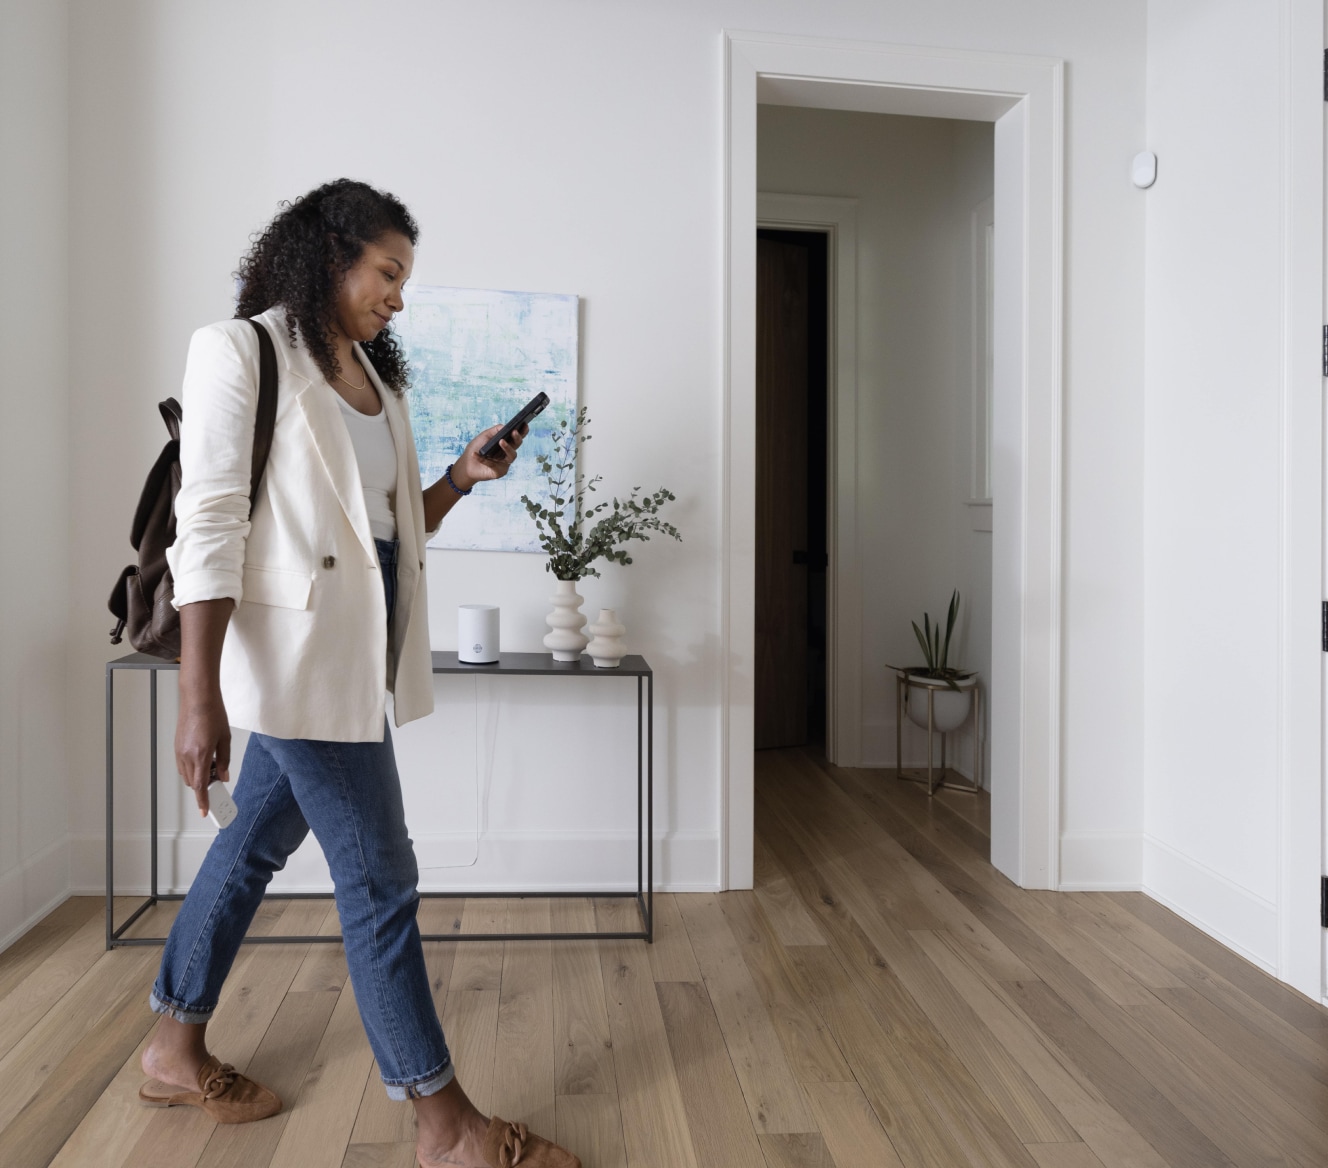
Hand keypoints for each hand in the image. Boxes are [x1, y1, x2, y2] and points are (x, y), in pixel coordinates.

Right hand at [175, 694, 230, 817]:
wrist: (198, 699)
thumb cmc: (213, 715)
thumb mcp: (225, 739)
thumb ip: (225, 760)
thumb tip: (224, 776)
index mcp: (201, 754)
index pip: (200, 785)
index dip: (202, 800)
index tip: (205, 811)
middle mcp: (187, 755)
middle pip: (192, 782)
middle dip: (203, 785)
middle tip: (217, 778)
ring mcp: (179, 751)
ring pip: (186, 774)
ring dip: (197, 776)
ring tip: (212, 764)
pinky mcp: (176, 746)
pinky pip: (182, 765)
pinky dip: (191, 767)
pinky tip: (203, 758)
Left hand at [452, 423, 526, 490]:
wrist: (466, 464)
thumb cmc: (477, 448)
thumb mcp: (485, 435)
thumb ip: (496, 430)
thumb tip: (507, 426)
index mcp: (506, 443)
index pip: (517, 437)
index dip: (523, 431)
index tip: (525, 424)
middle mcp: (508, 453)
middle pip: (517, 445)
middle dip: (517, 438)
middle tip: (514, 432)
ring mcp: (505, 463)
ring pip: (512, 455)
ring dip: (507, 448)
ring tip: (501, 441)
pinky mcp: (499, 472)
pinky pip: (494, 465)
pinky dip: (484, 460)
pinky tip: (475, 454)